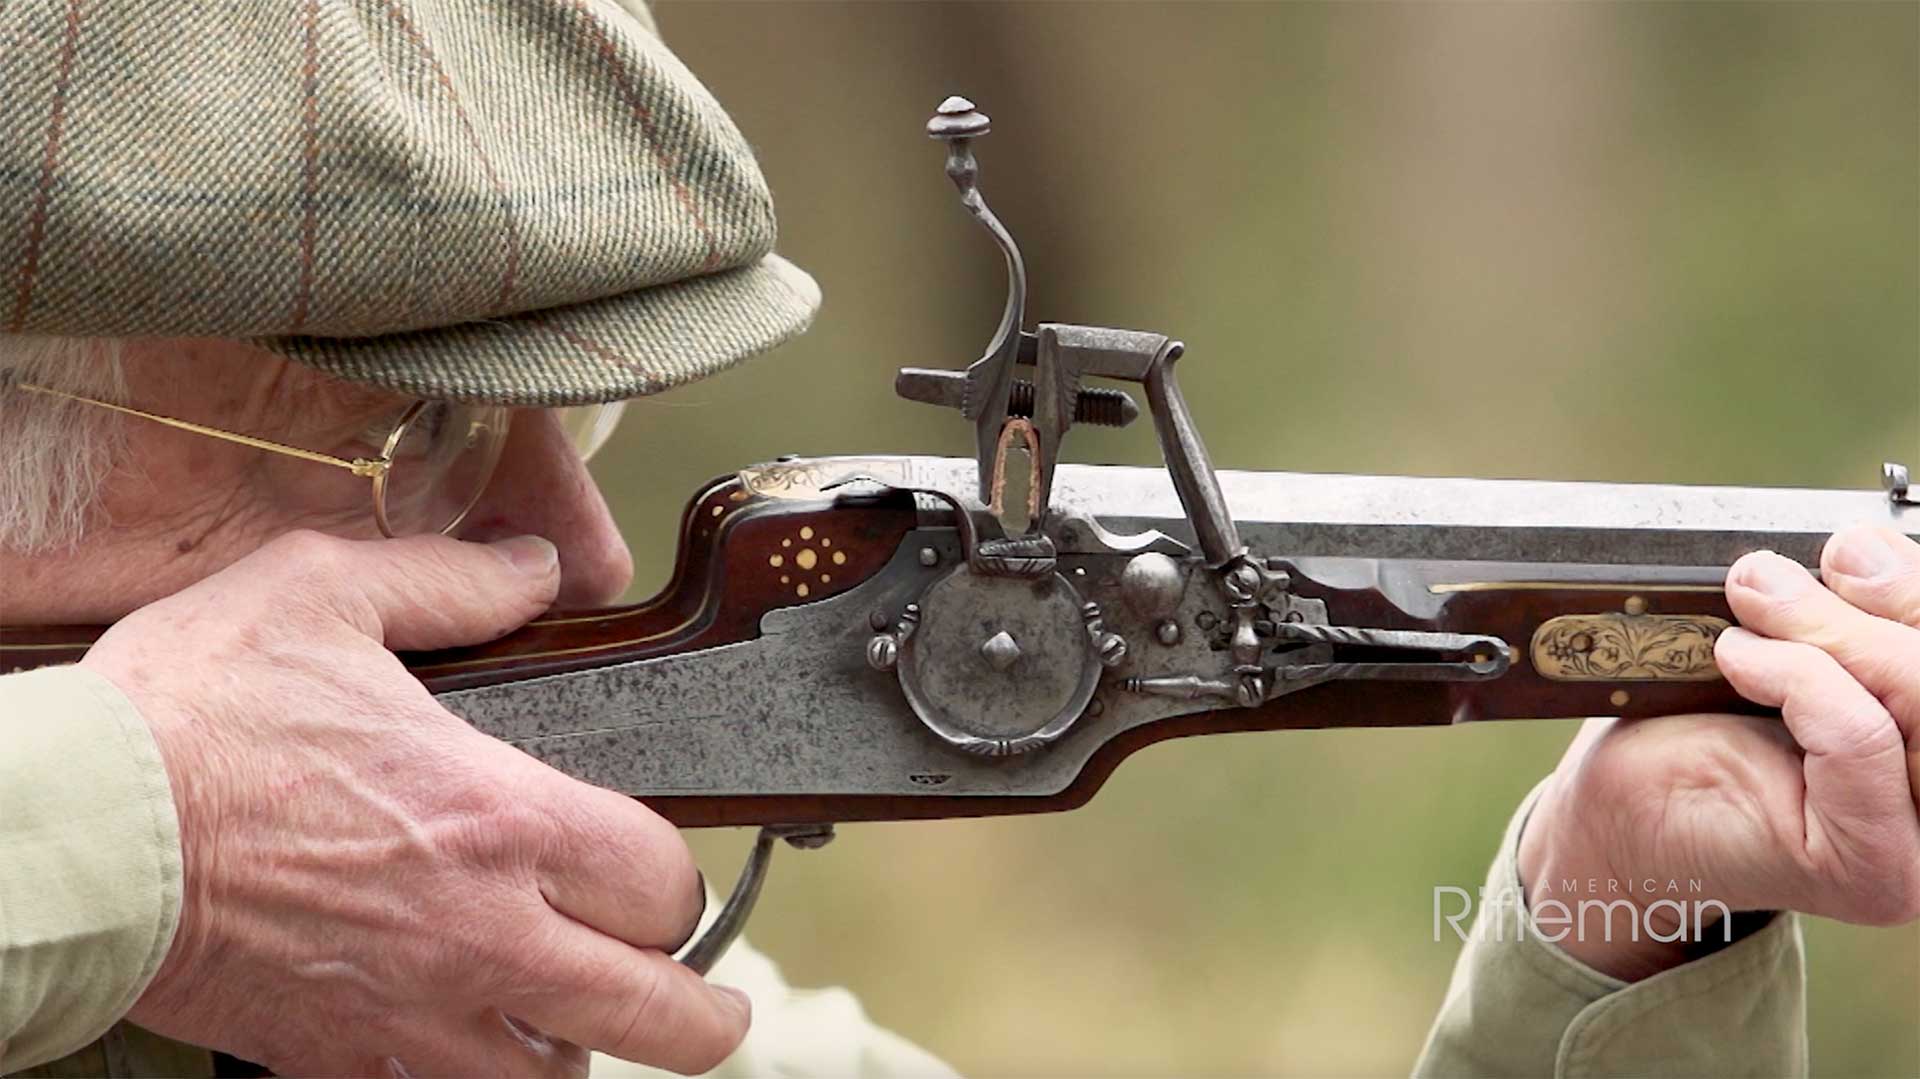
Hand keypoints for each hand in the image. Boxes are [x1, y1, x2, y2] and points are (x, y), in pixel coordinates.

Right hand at [82, 531, 747, 1075]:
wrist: (68, 836)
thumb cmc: (188, 715)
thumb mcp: (322, 594)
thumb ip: (451, 582)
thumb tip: (534, 566)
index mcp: (498, 819)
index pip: (662, 884)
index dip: (682, 883)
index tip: (669, 878)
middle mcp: (478, 933)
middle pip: (651, 1016)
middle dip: (698, 1017)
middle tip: (705, 1011)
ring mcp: (409, 1012)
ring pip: (551, 1078)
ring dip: (575, 1047)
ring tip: (571, 1020)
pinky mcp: (333, 1059)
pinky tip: (459, 1046)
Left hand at [1519, 525, 1919, 979]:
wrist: (1624, 822)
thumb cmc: (1697, 737)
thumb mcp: (1780, 655)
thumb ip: (1838, 618)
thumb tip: (1863, 546)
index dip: (1913, 586)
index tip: (1851, 547)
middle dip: (1876, 602)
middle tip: (1778, 573)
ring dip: (1833, 633)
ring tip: (1753, 601)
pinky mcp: (1873, 864)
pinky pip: (1859, 736)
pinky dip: (1799, 678)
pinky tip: (1738, 657)